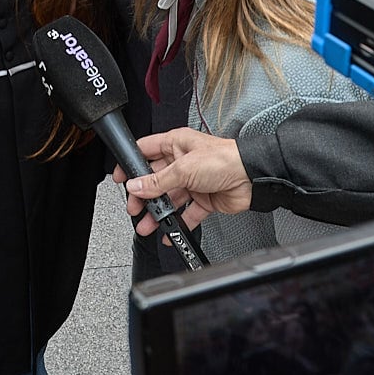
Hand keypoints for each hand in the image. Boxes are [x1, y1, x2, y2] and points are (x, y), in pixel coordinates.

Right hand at [115, 128, 251, 231]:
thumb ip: (157, 181)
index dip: (131, 163)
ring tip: (147, 225)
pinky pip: (186, 213)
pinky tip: (169, 231)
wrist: (252, 177)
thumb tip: (136, 186)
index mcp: (176, 144)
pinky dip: (177, 223)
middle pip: (155, 179)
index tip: (121, 178)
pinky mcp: (203, 198)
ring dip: (158, 212)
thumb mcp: (183, 168)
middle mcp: (183, 162)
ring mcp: (193, 181)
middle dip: (144, 195)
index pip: (145, 151)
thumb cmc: (224, 159)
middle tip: (134, 207)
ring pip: (169, 199)